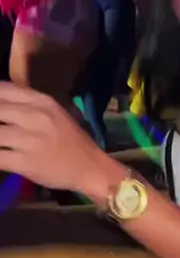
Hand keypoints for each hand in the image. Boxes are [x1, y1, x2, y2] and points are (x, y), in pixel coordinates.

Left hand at [0, 82, 120, 196]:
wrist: (91, 168)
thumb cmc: (72, 141)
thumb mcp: (54, 114)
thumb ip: (27, 105)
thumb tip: (2, 102)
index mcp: (42, 102)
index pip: (4, 90)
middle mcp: (35, 116)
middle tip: (0, 128)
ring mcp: (30, 140)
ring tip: (0, 140)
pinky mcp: (25, 162)